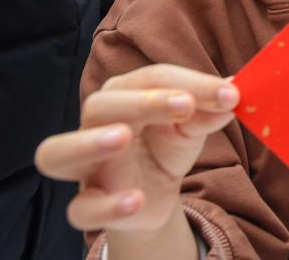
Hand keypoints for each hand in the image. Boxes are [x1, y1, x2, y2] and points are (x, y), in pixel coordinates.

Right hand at [35, 65, 238, 232]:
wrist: (154, 196)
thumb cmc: (166, 145)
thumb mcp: (191, 126)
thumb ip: (209, 110)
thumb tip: (231, 93)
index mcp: (123, 96)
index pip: (150, 79)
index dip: (190, 83)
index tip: (228, 93)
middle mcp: (96, 126)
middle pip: (100, 105)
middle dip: (141, 102)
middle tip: (183, 105)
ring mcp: (86, 167)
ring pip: (57, 152)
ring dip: (89, 143)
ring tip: (123, 139)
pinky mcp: (89, 205)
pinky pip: (81, 209)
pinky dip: (106, 206)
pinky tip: (135, 201)